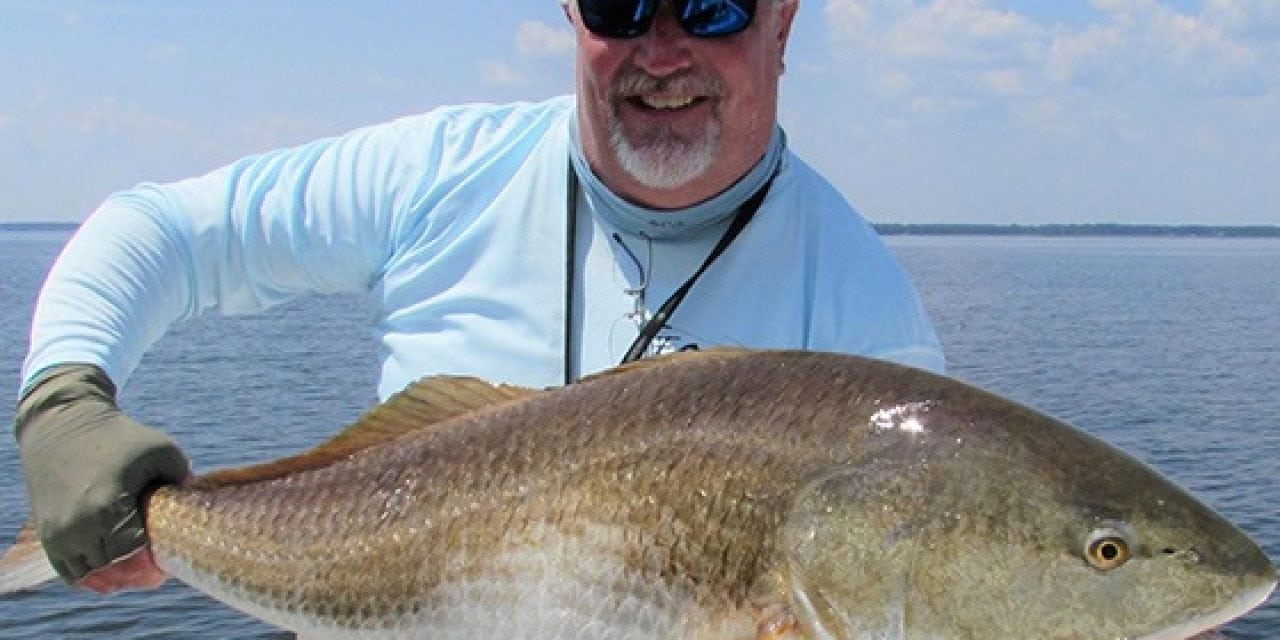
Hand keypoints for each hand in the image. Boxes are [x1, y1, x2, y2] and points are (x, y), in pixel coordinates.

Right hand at [15, 365, 189, 583]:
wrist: (65, 426)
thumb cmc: (120, 437)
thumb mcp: (161, 448)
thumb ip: (184, 476)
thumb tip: (199, 504)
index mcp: (108, 506)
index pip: (134, 556)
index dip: (152, 564)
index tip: (167, 562)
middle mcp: (78, 525)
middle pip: (113, 569)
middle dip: (136, 573)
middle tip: (154, 568)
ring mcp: (58, 532)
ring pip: (90, 575)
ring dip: (113, 577)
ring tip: (133, 569)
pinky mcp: (46, 533)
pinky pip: (69, 571)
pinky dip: (90, 575)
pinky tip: (110, 571)